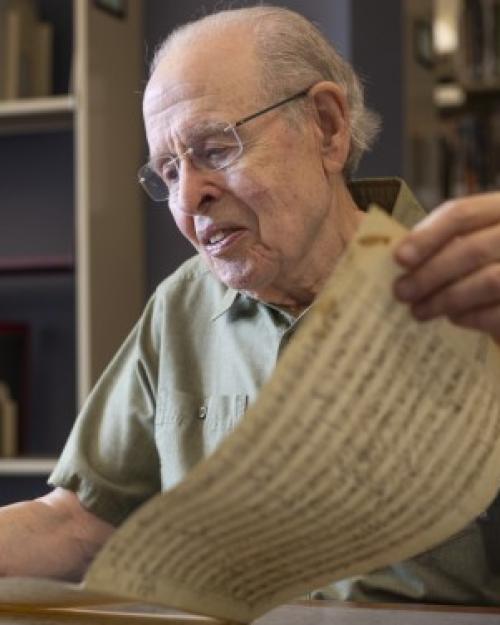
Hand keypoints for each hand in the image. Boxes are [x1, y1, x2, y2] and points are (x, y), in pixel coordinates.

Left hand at [393, 193, 499, 342]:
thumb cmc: (487, 263)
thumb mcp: (470, 240)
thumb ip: (441, 242)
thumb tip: (395, 253)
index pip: (462, 213)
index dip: (427, 236)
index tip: (399, 258)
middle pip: (472, 249)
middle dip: (430, 273)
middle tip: (401, 292)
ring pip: (488, 282)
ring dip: (445, 299)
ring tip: (419, 310)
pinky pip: (498, 312)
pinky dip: (471, 316)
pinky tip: (453, 318)